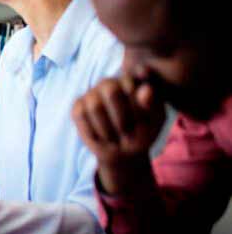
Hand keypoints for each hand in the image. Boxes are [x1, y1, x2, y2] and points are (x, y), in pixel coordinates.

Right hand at [72, 76, 165, 193]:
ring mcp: (91, 94)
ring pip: (94, 105)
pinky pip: (81, 115)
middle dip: (121, 116)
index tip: (143, 122)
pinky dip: (93, 131)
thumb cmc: (143, 131)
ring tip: (115, 138)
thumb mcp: (155, 120)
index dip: (136, 104)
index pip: (130, 82)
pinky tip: (102, 137)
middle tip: (128, 132)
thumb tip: (146, 90)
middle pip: (110, 89)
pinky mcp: (78, 107)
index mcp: (130, 81)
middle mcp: (109, 83)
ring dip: (107, 128)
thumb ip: (153, 104)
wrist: (125, 152)